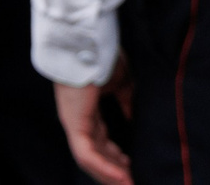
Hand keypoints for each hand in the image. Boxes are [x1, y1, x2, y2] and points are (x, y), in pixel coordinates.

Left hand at [54, 58, 132, 184]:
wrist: (87, 39)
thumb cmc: (102, 55)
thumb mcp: (120, 83)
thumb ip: (126, 101)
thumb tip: (134, 119)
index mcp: (87, 111)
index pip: (101, 143)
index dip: (117, 159)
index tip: (135, 168)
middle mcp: (78, 121)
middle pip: (96, 156)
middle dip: (116, 172)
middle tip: (135, 183)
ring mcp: (74, 123)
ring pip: (91, 160)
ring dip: (111, 176)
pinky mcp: (74, 122)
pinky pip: (87, 154)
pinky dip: (104, 167)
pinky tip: (122, 177)